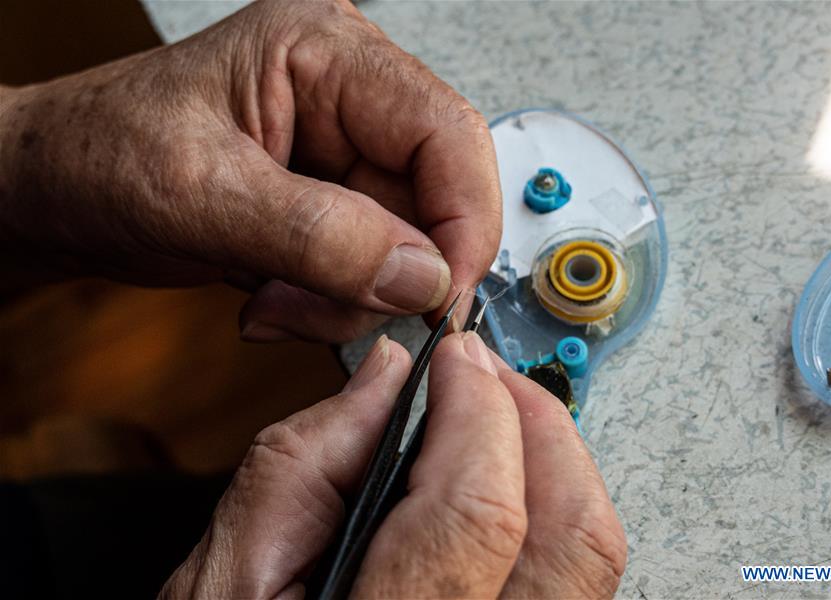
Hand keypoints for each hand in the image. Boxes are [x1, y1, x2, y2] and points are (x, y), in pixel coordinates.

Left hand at [0, 0, 500, 340]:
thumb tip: (421, 277)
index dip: (462, 222)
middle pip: (434, 200)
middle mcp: (349, 99)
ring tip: (274, 304)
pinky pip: (369, 271)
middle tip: (321, 309)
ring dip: (349, 299)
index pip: (447, 133)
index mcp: (328, 54)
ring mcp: (342, 156)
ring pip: (405, 250)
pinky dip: (331, 305)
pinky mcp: (330, 205)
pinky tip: (273, 300)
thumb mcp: (200, 193)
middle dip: (385, 276)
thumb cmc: (98, 153)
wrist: (52, 188)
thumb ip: (319, 236)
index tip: (441, 298)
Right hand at [162, 334, 625, 597]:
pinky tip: (504, 480)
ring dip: (552, 462)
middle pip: (570, 535)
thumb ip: (305, 462)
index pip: (476, 511)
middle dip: (538, 425)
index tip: (455, 359)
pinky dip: (550, 510)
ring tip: (496, 416)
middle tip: (488, 376)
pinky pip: (573, 578)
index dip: (477, 411)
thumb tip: (386, 379)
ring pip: (587, 557)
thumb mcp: (227, 573)